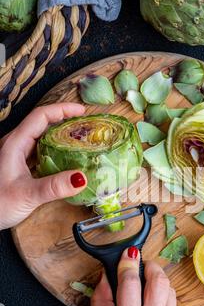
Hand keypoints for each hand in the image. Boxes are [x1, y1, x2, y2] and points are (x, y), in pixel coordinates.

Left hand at [0, 103, 87, 229]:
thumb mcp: (27, 195)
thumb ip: (54, 187)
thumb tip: (81, 178)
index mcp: (15, 144)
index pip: (41, 116)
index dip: (62, 110)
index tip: (82, 111)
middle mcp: (15, 145)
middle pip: (42, 123)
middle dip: (65, 120)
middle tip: (85, 125)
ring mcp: (16, 156)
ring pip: (42, 138)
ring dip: (61, 136)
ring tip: (80, 140)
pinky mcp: (19, 167)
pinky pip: (40, 152)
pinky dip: (56, 151)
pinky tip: (67, 160)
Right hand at [92, 247, 183, 305]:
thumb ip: (101, 302)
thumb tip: (105, 276)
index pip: (131, 283)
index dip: (128, 263)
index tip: (127, 254)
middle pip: (159, 280)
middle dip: (150, 266)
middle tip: (141, 265)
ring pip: (169, 289)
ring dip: (158, 280)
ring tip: (146, 285)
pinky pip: (174, 303)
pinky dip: (164, 296)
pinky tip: (153, 304)